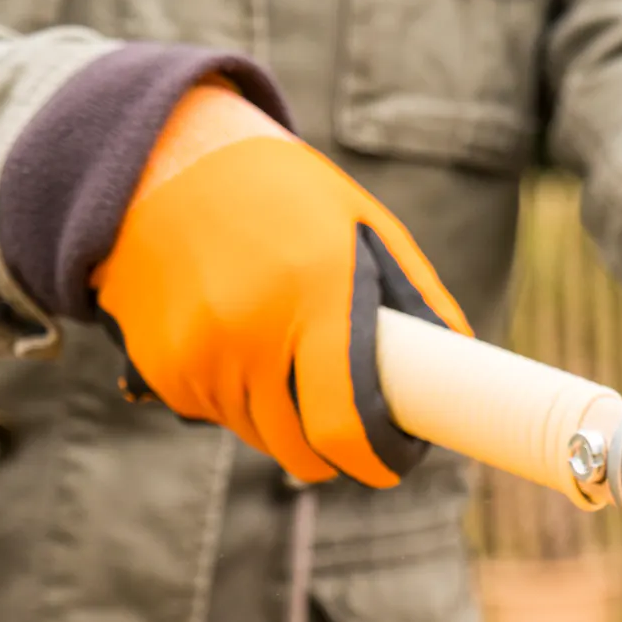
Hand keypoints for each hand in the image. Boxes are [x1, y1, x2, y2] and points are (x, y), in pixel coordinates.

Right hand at [92, 83, 468, 485]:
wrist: (162, 158)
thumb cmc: (282, 195)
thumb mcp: (361, 225)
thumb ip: (416, 298)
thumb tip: (463, 366)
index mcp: (315, 294)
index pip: (343, 424)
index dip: (372, 460)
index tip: (387, 463)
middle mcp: (249, 329)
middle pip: (298, 447)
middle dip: (330, 450)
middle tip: (344, 424)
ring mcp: (197, 351)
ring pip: (255, 435)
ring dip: (279, 423)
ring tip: (284, 362)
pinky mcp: (158, 365)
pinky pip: (210, 414)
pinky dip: (230, 400)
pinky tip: (233, 345)